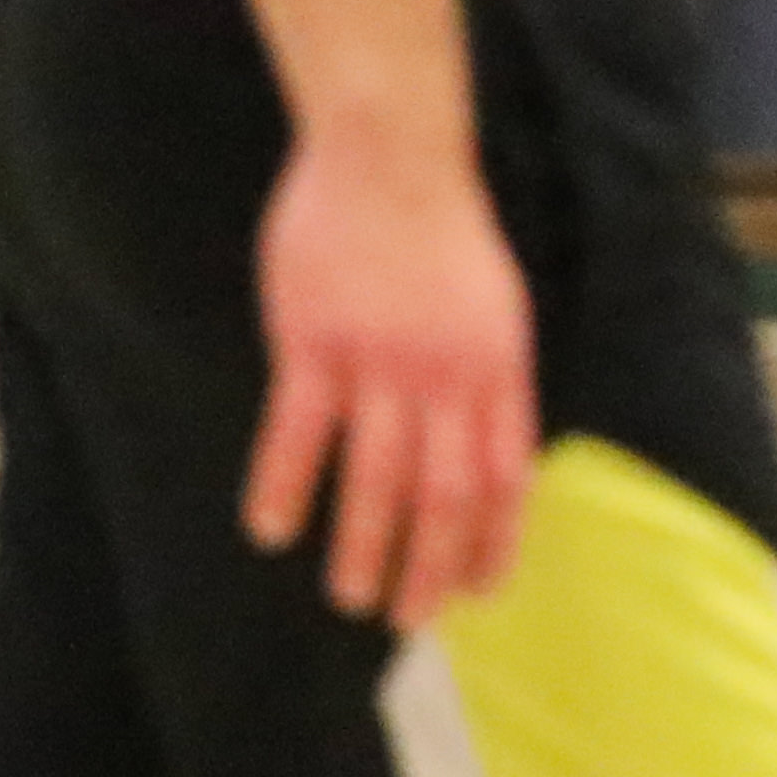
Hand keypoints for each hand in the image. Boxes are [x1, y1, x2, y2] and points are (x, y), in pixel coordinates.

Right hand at [244, 117, 536, 627]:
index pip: (506, 477)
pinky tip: (271, 530)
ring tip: (349, 599)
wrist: (393, 155)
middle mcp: (447, 375)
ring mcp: (379, 360)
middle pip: (444, 494)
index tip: (476, 594)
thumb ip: (492, 382)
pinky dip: (283, 488)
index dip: (492, 542)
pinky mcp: (315, 341)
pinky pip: (298, 432)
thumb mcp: (498, 307)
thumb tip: (494, 456)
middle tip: (407, 621)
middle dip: (429, 568)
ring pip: (375, 477)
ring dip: (363, 547)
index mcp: (500, 367)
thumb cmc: (445, 232)